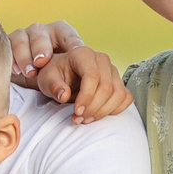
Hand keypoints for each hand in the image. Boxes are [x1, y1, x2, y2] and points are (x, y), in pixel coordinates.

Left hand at [9, 21, 131, 121]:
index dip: (86, 97)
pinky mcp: (119, 82)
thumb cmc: (54, 75)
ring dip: (103, 112)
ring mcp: (112, 70)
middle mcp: (102, 59)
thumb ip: (54, 86)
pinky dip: (114, 110)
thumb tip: (64, 96)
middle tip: (78, 119)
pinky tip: (98, 115)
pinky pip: (125, 98)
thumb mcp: (46, 80)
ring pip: (118, 94)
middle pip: (106, 87)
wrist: (62, 75)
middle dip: (93, 108)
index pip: (92, 76)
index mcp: (83, 54)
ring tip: (86, 119)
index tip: (76, 112)